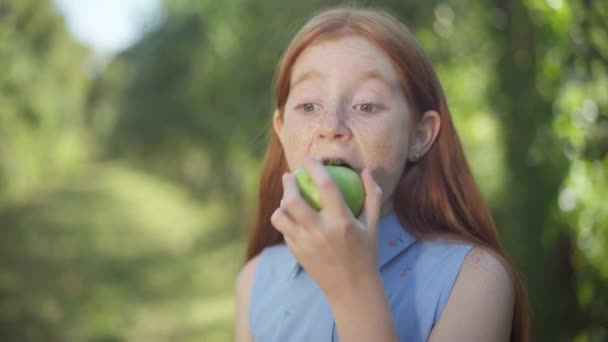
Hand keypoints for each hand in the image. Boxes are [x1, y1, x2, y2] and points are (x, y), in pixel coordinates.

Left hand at [271, 157, 383, 298]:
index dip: (315, 168)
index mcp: (342, 222)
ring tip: (288, 198)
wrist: (351, 289)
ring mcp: (305, 243)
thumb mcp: (373, 225)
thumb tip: (366, 171)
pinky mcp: (296, 253)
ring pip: (281, 216)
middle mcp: (321, 232)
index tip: (310, 160)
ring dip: (281, 203)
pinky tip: (292, 217)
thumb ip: (372, 196)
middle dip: (288, 183)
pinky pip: (284, 230)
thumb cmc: (366, 253)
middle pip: (293, 200)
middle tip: (290, 176)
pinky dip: (286, 220)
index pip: (325, 185)